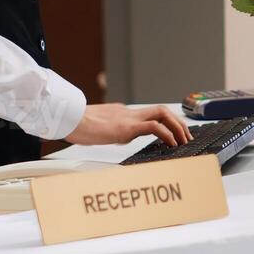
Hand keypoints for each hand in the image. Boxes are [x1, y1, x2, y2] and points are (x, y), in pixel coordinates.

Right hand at [65, 103, 189, 146]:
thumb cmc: (77, 125)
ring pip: (162, 114)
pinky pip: (154, 126)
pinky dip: (166, 134)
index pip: (150, 113)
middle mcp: (129, 113)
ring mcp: (128, 119)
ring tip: (183, 141)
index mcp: (123, 113)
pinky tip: (171, 143)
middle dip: (177, 123)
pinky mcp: (126, 128)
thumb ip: (111, 129)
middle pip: (162, 110)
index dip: (166, 122)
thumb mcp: (99, 127)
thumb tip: (115, 135)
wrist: (67, 118)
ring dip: (177, 127)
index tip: (175, 133)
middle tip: (186, 137)